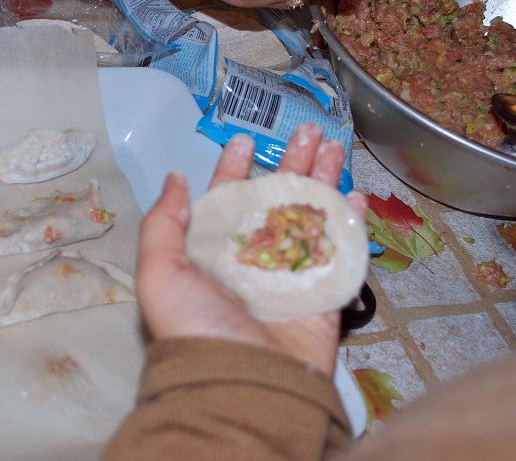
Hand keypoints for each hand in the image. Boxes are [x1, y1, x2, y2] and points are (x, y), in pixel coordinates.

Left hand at [136, 123, 367, 376]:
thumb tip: (174, 179)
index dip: (234, 168)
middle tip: (310, 131)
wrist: (243, 384)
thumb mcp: (160, 273)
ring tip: (336, 147)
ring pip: (312, 216)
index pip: (227, 200)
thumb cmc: (196, 329)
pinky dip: (350, 224)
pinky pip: (340, 252)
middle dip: (294, 163)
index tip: (245, 140)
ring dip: (325, 181)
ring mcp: (291, 274)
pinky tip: (355, 196)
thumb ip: (164, 224)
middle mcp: (254, 258)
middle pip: (277, 199)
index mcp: (215, 252)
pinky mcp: (323, 293)